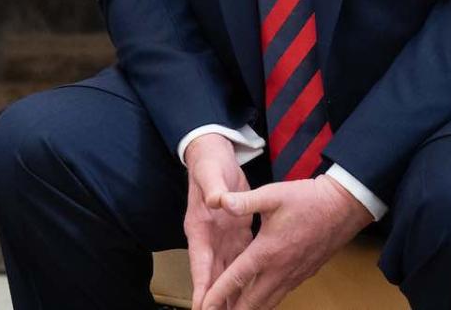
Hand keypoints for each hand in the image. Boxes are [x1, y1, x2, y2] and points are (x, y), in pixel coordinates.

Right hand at [183, 133, 253, 309]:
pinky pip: (240, 263)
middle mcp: (208, 239)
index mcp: (199, 227)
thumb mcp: (210, 175)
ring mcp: (221, 239)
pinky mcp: (236, 236)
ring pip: (226, 274)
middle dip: (216, 300)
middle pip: (212, 276)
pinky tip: (250, 295)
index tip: (202, 307)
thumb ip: (215, 189)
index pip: (200, 262)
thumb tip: (217, 200)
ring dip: (230, 295)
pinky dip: (244, 281)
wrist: (214, 156)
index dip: (202, 286)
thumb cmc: (209, 165)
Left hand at [201, 176, 373, 309]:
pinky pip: (280, 295)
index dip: (218, 294)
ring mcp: (293, 275)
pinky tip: (259, 302)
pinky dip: (266, 303)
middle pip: (252, 301)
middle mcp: (280, 269)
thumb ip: (244, 201)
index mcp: (267, 251)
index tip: (205, 306)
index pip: (237, 278)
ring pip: (268, 302)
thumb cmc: (306, 199)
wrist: (343, 208)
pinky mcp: (303, 274)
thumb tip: (219, 201)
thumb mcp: (272, 194)